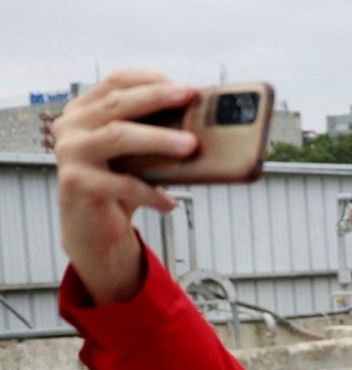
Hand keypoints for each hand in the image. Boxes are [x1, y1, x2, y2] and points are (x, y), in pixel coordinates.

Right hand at [51, 70, 197, 305]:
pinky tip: (170, 202)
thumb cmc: (118, 185)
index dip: (150, 80)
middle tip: (190, 98)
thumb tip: (204, 124)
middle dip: (157, 98)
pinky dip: (150, 193)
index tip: (184, 87)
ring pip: (119, 135)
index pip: (116, 81)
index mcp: (85, 110)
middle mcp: (72, 125)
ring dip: (159, 138)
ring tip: (190, 145)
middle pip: (118, 103)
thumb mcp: (137, 154)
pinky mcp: (75, 182)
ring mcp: (70, 152)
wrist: (93, 228)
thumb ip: (154, 133)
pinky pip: (121, 183)